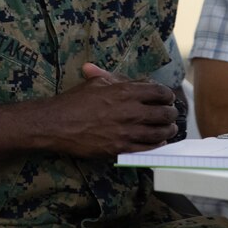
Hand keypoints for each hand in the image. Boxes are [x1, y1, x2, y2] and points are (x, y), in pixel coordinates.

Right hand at [43, 63, 178, 157]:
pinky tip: (159, 142)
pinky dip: (157, 145)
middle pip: (164, 113)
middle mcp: (130, 111)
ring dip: (168, 130)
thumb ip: (115, 79)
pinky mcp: (120, 148)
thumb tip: (130, 79)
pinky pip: (147, 149)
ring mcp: (127, 131)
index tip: (167, 98)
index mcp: (125, 91)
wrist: (57, 124)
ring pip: (159, 132)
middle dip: (171, 113)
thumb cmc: (74, 101)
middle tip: (171, 114)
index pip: (158, 92)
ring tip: (170, 129)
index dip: (167, 95)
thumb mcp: (95, 82)